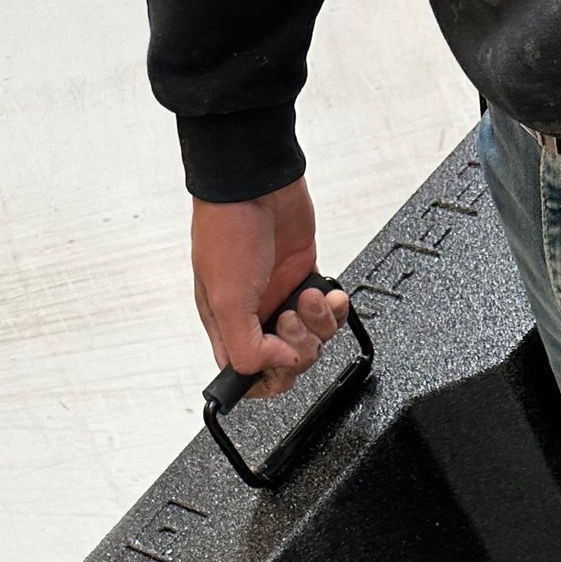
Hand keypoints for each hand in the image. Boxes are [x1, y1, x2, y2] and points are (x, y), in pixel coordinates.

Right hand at [191, 178, 348, 399]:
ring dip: (318, 324)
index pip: (247, 374)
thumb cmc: (229, 228)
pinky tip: (327, 293)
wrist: (256, 183)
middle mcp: (253, 314)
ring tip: (309, 297)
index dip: (268, 378)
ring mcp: (281, 297)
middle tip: (290, 318)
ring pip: (312, 339)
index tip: (279, 364)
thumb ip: (246, 347)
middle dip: (298, 347)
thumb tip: (276, 365)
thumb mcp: (227, 298)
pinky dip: (334, 308)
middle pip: (287, 362)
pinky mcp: (306, 280)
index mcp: (226, 323)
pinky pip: (329, 314)